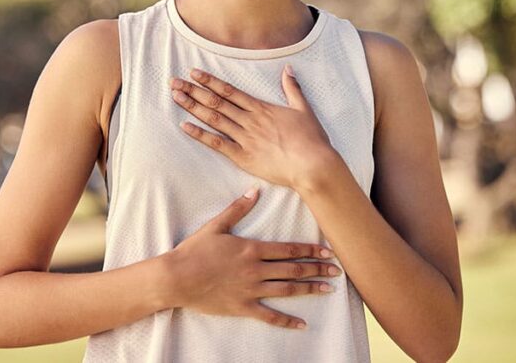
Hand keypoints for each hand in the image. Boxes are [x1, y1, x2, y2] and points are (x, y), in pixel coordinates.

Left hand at [168, 64, 337, 189]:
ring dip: (193, 107)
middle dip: (193, 91)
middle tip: (174, 82)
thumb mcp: (303, 109)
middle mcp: (249, 120)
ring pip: (214, 118)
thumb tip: (288, 69)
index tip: (194, 73)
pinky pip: (217, 144)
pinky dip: (200, 134)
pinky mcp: (243, 157)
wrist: (313, 164)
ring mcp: (245, 138)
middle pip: (216, 102)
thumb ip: (292, 88)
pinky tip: (185, 126)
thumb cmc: (311, 139)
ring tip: (176, 97)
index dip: (210, 81)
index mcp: (261, 108)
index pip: (230, 91)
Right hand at [168, 187, 341, 328]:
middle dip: (317, 269)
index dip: (311, 250)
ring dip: (309, 289)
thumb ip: (238, 208)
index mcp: (252, 249)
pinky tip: (302, 324)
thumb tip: (255, 190)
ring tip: (328, 289)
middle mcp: (256, 269)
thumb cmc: (194, 250)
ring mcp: (251, 290)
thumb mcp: (216, 225)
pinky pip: (269, 315)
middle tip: (338, 271)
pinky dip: (286, 321)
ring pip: (287, 289)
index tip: (328, 251)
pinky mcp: (243, 307)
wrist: (177, 277)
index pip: (289, 249)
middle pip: (294, 269)